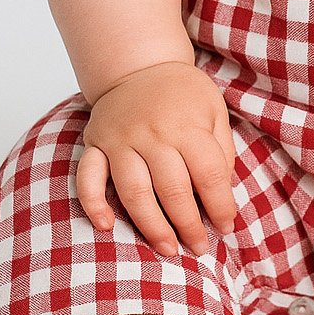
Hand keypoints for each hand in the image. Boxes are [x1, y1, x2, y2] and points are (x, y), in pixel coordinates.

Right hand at [76, 61, 237, 256]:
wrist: (140, 65)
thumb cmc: (183, 93)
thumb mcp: (214, 110)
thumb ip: (222, 151)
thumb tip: (224, 196)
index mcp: (187, 125)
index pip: (209, 174)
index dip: (221, 206)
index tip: (226, 228)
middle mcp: (152, 133)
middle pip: (173, 189)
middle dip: (189, 225)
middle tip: (200, 248)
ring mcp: (120, 139)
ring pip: (133, 191)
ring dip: (151, 226)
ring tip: (168, 249)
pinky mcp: (95, 143)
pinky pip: (87, 177)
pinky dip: (93, 204)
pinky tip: (106, 227)